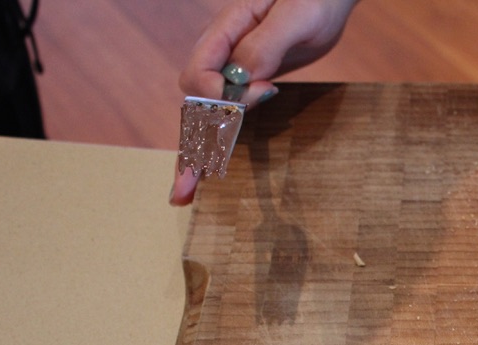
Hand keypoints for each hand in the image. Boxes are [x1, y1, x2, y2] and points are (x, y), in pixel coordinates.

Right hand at [171, 0, 358, 205]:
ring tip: (184, 194)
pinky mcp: (249, 85)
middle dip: (189, 146)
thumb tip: (245, 79)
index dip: (216, 96)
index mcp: (225, 31)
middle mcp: (221, 54)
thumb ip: (265, 46)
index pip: (201, 73)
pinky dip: (216, 144)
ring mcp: (233, 72)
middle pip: (195, 104)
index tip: (254, 98)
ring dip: (195, 155)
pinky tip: (207, 172)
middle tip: (183, 189)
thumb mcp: (294, 18)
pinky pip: (227, 117)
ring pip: (205, 117)